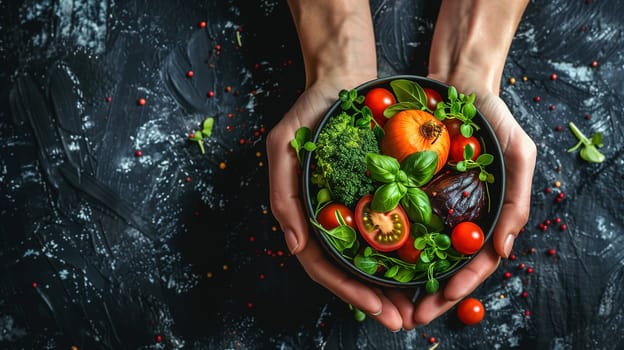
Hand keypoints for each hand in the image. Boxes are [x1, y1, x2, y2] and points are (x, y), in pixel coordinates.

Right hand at [267, 76, 413, 331]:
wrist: (343, 79)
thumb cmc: (310, 112)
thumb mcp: (283, 147)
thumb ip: (283, 196)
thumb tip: (296, 246)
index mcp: (307, 214)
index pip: (324, 265)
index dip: (350, 292)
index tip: (378, 311)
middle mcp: (332, 217)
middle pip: (352, 270)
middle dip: (376, 299)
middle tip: (404, 321)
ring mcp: (355, 208)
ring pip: (374, 257)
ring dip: (393, 286)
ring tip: (418, 308)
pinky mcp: (378, 194)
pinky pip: (392, 230)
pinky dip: (404, 253)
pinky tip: (423, 269)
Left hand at [409, 77, 536, 323]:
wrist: (457, 82)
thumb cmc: (493, 116)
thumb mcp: (518, 152)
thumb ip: (518, 199)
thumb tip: (504, 250)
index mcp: (487, 213)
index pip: (477, 260)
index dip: (461, 283)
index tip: (441, 299)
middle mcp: (460, 213)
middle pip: (446, 264)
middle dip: (430, 293)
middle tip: (408, 315)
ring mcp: (435, 203)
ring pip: (422, 250)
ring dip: (408, 278)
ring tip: (389, 299)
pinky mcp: (411, 187)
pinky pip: (400, 218)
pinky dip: (391, 242)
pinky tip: (375, 259)